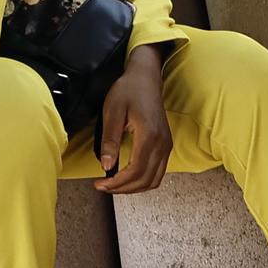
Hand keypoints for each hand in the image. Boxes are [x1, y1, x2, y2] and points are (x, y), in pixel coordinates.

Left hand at [95, 47, 172, 193]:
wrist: (146, 78)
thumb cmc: (128, 91)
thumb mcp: (112, 112)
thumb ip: (110, 140)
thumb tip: (106, 166)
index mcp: (149, 136)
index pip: (135, 171)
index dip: (117, 183)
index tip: (100, 184)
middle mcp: (162, 144)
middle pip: (146, 180)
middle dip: (123, 188)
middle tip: (104, 187)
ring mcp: (167, 145)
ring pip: (154, 180)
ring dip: (135, 187)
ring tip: (115, 185)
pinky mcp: (166, 145)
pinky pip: (158, 172)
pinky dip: (143, 180)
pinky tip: (128, 177)